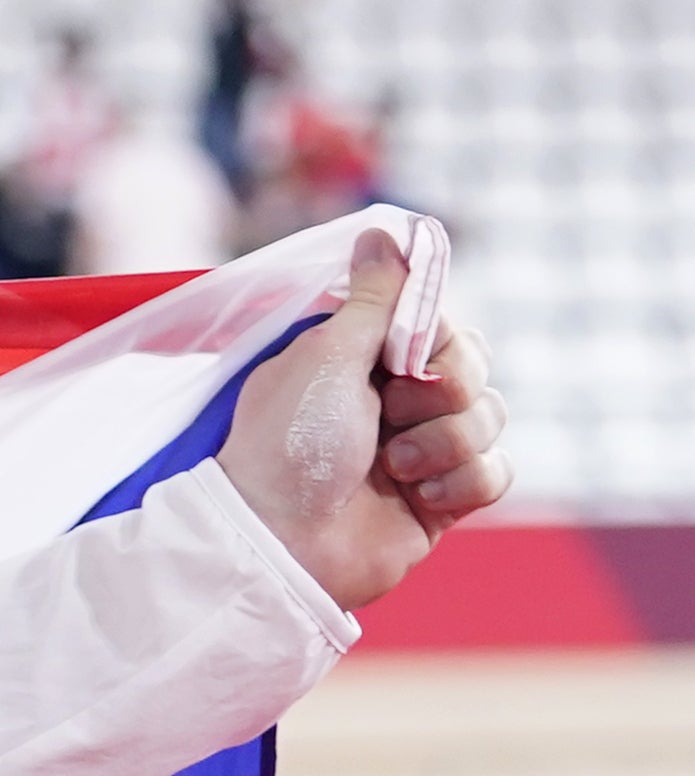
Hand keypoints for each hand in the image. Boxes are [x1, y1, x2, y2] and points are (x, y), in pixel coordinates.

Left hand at [217, 227, 510, 614]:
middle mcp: (395, 403)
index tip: (402, 354)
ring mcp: (421, 451)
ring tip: (391, 467)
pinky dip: (462, 482)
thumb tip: (383, 232)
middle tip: (391, 413)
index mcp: (365, 363)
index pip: (443, 325)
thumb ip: (371, 297)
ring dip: (444, 440)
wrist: (279, 542)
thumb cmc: (288, 445)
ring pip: (490, 417)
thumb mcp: (326, 354)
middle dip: (445, 389)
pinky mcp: (440, 500)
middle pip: (476, 366)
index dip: (436, 338)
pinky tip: (417, 497)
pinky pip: (495, 472)